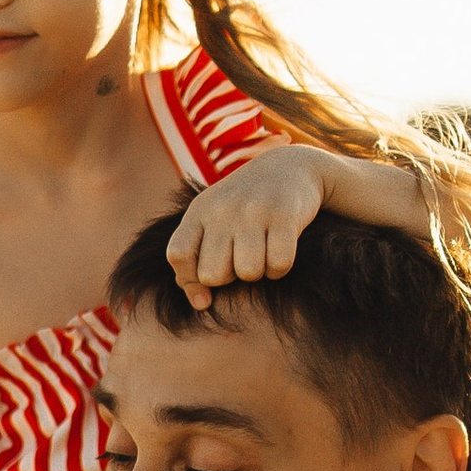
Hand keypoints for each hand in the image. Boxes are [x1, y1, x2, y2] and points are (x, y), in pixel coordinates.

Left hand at [164, 149, 333, 305]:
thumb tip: (199, 303)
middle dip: (229, 278)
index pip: (178, 255)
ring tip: (261, 255)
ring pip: (248, 273)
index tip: (204, 295)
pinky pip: (278, 264)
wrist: (292, 168)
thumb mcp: (214, 221)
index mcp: (199, 211)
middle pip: (213, 275)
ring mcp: (254, 210)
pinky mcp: (285, 215)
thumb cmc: (246, 206)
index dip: (188, 281)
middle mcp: (222, 209)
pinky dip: (280, 268)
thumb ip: (196, 258)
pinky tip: (280, 252)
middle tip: (240, 260)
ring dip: (258, 274)